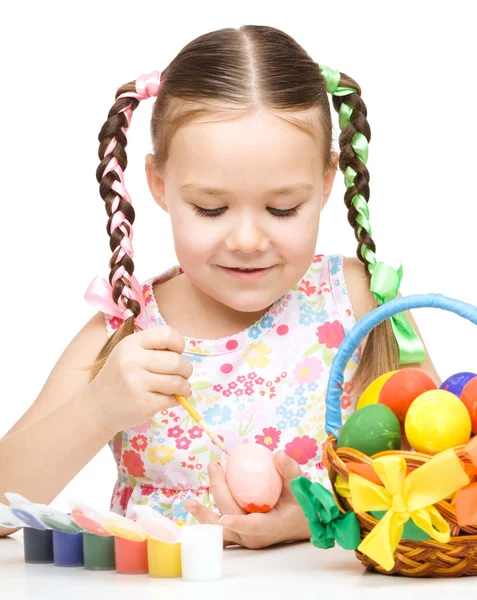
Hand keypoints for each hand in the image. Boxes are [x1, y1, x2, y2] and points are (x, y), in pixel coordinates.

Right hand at [87, 324, 192, 435]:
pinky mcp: (142, 404)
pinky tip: (168, 398)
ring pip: (177, 382)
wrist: (96, 407)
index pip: (168, 334)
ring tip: (180, 388)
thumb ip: (152, 348)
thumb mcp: (128, 353)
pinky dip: (176, 400)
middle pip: (177, 361)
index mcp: (131, 344)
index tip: (176, 353)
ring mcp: (136, 383)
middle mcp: (132, 361)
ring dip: (184, 386)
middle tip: (183, 374)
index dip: (179, 344)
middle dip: (186, 369)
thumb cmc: (119, 377)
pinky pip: (171, 399)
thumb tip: (183, 354)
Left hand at [184, 450, 311, 548]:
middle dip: (219, 492)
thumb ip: (290, 471)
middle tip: (215, 467)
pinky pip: (220, 529)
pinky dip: (207, 519)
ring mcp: (244, 537)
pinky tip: (195, 508)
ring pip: (220, 530)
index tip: (224, 519)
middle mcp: (253, 536)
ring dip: (204, 516)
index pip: (252, 525)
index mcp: (269, 527)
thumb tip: (279, 454)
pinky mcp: (238, 534)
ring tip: (189, 503)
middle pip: (230, 517)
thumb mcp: (300, 488)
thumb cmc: (301, 505)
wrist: (300, 524)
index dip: (239, 522)